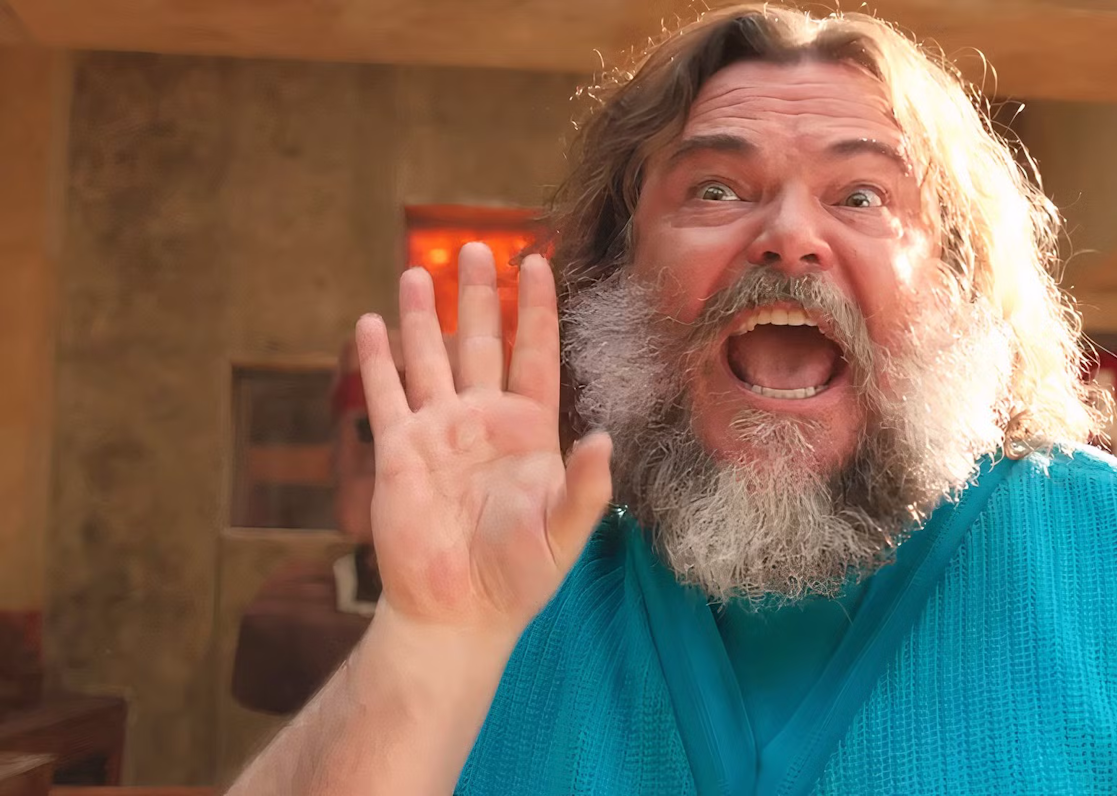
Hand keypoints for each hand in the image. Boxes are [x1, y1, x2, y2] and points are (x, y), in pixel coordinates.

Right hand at [355, 243, 611, 636]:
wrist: (459, 613)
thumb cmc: (519, 578)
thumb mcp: (564, 535)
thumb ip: (586, 488)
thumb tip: (606, 440)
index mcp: (529, 431)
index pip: (536, 354)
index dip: (536, 309)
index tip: (536, 262)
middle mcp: (483, 421)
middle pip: (481, 342)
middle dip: (479, 295)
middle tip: (477, 246)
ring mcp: (439, 433)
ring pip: (429, 358)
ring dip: (422, 315)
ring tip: (417, 269)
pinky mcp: (399, 452)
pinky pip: (386, 395)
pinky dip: (377, 360)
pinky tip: (370, 324)